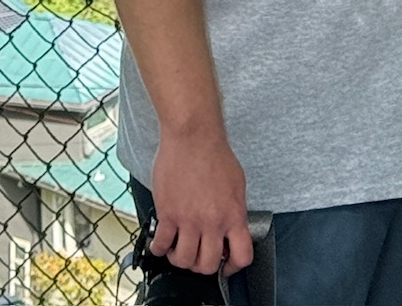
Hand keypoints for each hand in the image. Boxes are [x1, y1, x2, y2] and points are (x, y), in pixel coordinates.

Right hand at [148, 126, 252, 274]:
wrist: (194, 136)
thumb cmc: (215, 154)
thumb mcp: (237, 184)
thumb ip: (234, 210)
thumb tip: (231, 228)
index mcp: (234, 214)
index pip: (241, 256)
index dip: (232, 266)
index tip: (224, 264)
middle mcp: (213, 221)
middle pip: (207, 265)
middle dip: (201, 265)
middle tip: (197, 255)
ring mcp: (189, 220)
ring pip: (184, 260)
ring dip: (180, 259)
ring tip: (178, 249)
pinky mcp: (168, 214)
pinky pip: (161, 245)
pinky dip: (159, 249)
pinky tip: (161, 242)